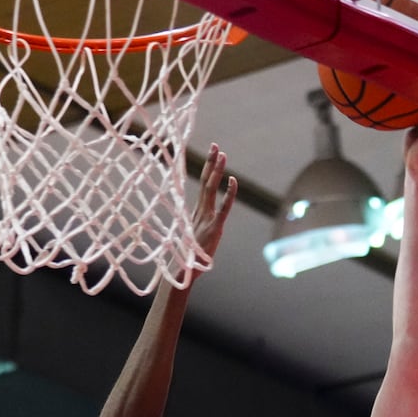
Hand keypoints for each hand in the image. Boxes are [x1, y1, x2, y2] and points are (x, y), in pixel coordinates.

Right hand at [192, 143, 237, 259]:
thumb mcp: (193, 237)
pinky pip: (223, 207)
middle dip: (211, 163)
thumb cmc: (188, 256)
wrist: (184, 271)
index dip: (208, 167)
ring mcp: (207, 218)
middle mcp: (200, 211)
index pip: (203, 184)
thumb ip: (195, 228)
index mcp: (195, 212)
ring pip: (211, 189)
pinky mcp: (214, 227)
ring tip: (222, 154)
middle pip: (206, 181)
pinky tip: (233, 181)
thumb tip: (196, 226)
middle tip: (215, 145)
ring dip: (217, 171)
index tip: (213, 152)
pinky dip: (228, 194)